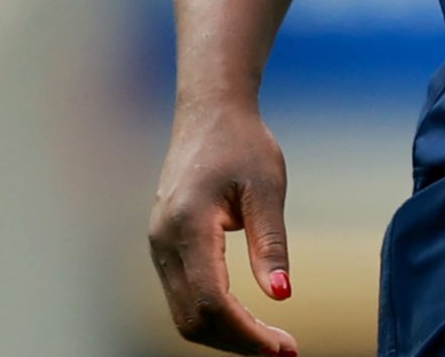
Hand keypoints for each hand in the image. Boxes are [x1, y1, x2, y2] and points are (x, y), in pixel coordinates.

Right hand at [147, 99, 300, 354]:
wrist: (209, 112)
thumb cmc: (242, 143)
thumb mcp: (267, 188)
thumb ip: (271, 243)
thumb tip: (281, 295)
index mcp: (187, 225)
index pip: (212, 301)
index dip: (248, 333)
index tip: (284, 348)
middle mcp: (164, 241)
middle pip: (193, 318)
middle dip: (239, 342)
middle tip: (285, 351)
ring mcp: (159, 246)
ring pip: (184, 314)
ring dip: (227, 334)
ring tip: (272, 341)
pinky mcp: (165, 247)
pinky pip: (183, 297)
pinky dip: (214, 316)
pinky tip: (248, 319)